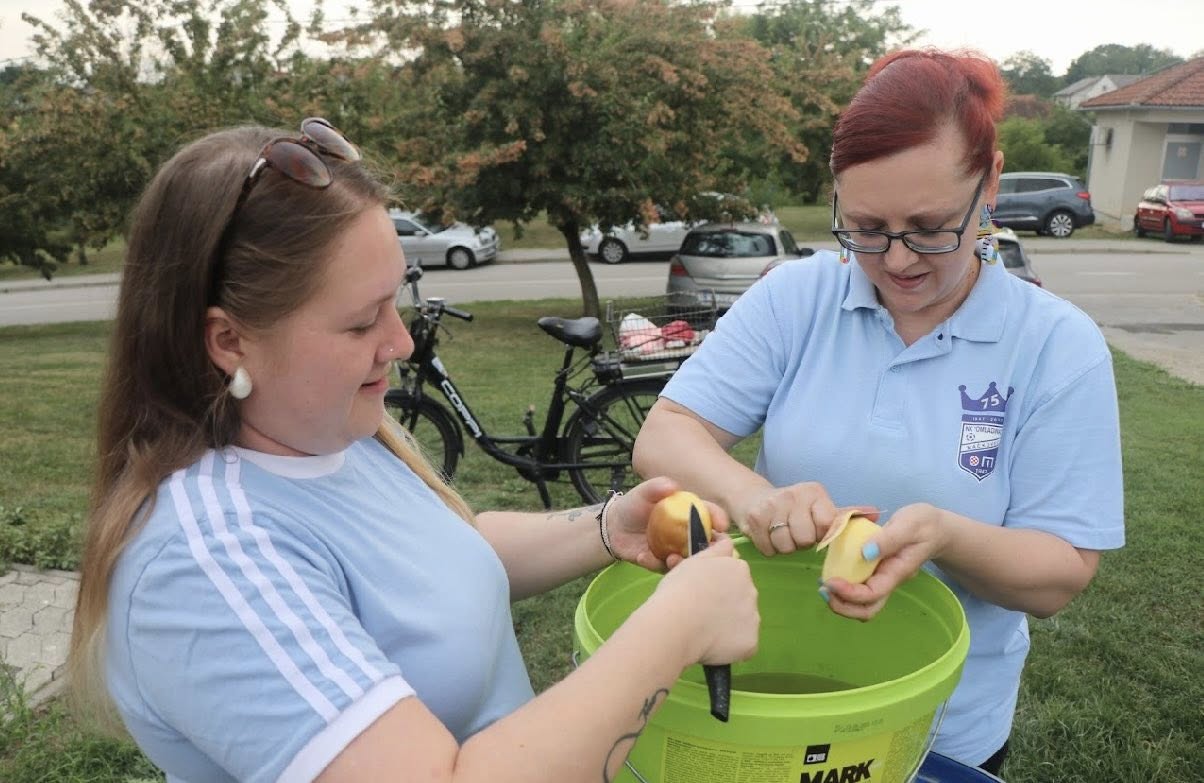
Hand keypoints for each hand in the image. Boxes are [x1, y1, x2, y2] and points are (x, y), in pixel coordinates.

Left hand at [605, 477, 730, 570]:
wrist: (614, 527)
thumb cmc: (633, 505)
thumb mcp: (643, 492)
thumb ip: (656, 487)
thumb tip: (673, 487)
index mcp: (689, 513)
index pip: (710, 514)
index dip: (719, 518)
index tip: (721, 525)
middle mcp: (688, 533)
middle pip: (708, 542)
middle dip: (710, 549)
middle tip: (702, 551)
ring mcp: (677, 550)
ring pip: (690, 561)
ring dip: (685, 562)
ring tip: (670, 559)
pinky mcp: (662, 564)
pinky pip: (664, 568)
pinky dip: (655, 564)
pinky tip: (642, 556)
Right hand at [650, 537, 759, 665]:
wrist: (675, 625)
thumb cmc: (678, 590)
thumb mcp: (694, 560)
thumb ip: (715, 550)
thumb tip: (725, 540)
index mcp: (738, 568)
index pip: (734, 574)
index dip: (717, 583)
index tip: (701, 591)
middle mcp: (752, 591)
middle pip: (741, 597)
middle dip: (726, 603)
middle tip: (700, 611)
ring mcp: (753, 618)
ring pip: (743, 621)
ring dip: (729, 624)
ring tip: (703, 630)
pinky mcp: (751, 642)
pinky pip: (743, 644)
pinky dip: (731, 646)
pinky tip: (712, 645)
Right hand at [733, 481, 851, 556]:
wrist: (753, 499)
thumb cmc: (793, 508)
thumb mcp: (819, 507)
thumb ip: (846, 514)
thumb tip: (877, 513)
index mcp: (813, 492)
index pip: (827, 525)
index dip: (821, 534)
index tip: (814, 529)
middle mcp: (793, 495)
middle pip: (806, 538)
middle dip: (802, 542)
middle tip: (796, 532)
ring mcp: (772, 505)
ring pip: (786, 546)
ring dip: (785, 546)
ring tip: (783, 534)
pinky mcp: (754, 518)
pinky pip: (769, 549)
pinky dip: (770, 548)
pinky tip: (769, 536)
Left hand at [821, 503, 950, 620]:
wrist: (937, 529)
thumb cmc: (925, 524)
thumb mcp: (909, 524)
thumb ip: (889, 538)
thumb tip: (865, 553)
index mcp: (897, 572)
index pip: (873, 594)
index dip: (850, 594)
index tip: (830, 582)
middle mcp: (889, 581)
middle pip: (867, 609)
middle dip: (843, 606)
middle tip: (823, 590)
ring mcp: (882, 579)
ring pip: (862, 604)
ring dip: (841, 601)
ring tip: (823, 586)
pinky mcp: (876, 573)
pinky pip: (859, 590)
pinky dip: (843, 589)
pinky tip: (831, 574)